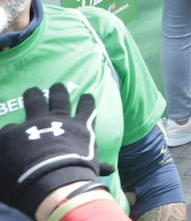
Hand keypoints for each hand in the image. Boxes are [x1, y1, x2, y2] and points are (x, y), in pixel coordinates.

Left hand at [0, 84, 113, 217]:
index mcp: (79, 128)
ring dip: (33, 95)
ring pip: (35, 102)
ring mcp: (36, 123)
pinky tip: (5, 130)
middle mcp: (59, 120)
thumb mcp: (91, 167)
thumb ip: (98, 166)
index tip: (87, 96)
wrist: (51, 175)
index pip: (87, 110)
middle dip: (59, 92)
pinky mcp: (14, 132)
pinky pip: (9, 128)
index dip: (87, 102)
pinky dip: (8, 131)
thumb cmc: (77, 172)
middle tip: (57, 85)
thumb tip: (110, 170)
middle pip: (60, 100)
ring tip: (32, 90)